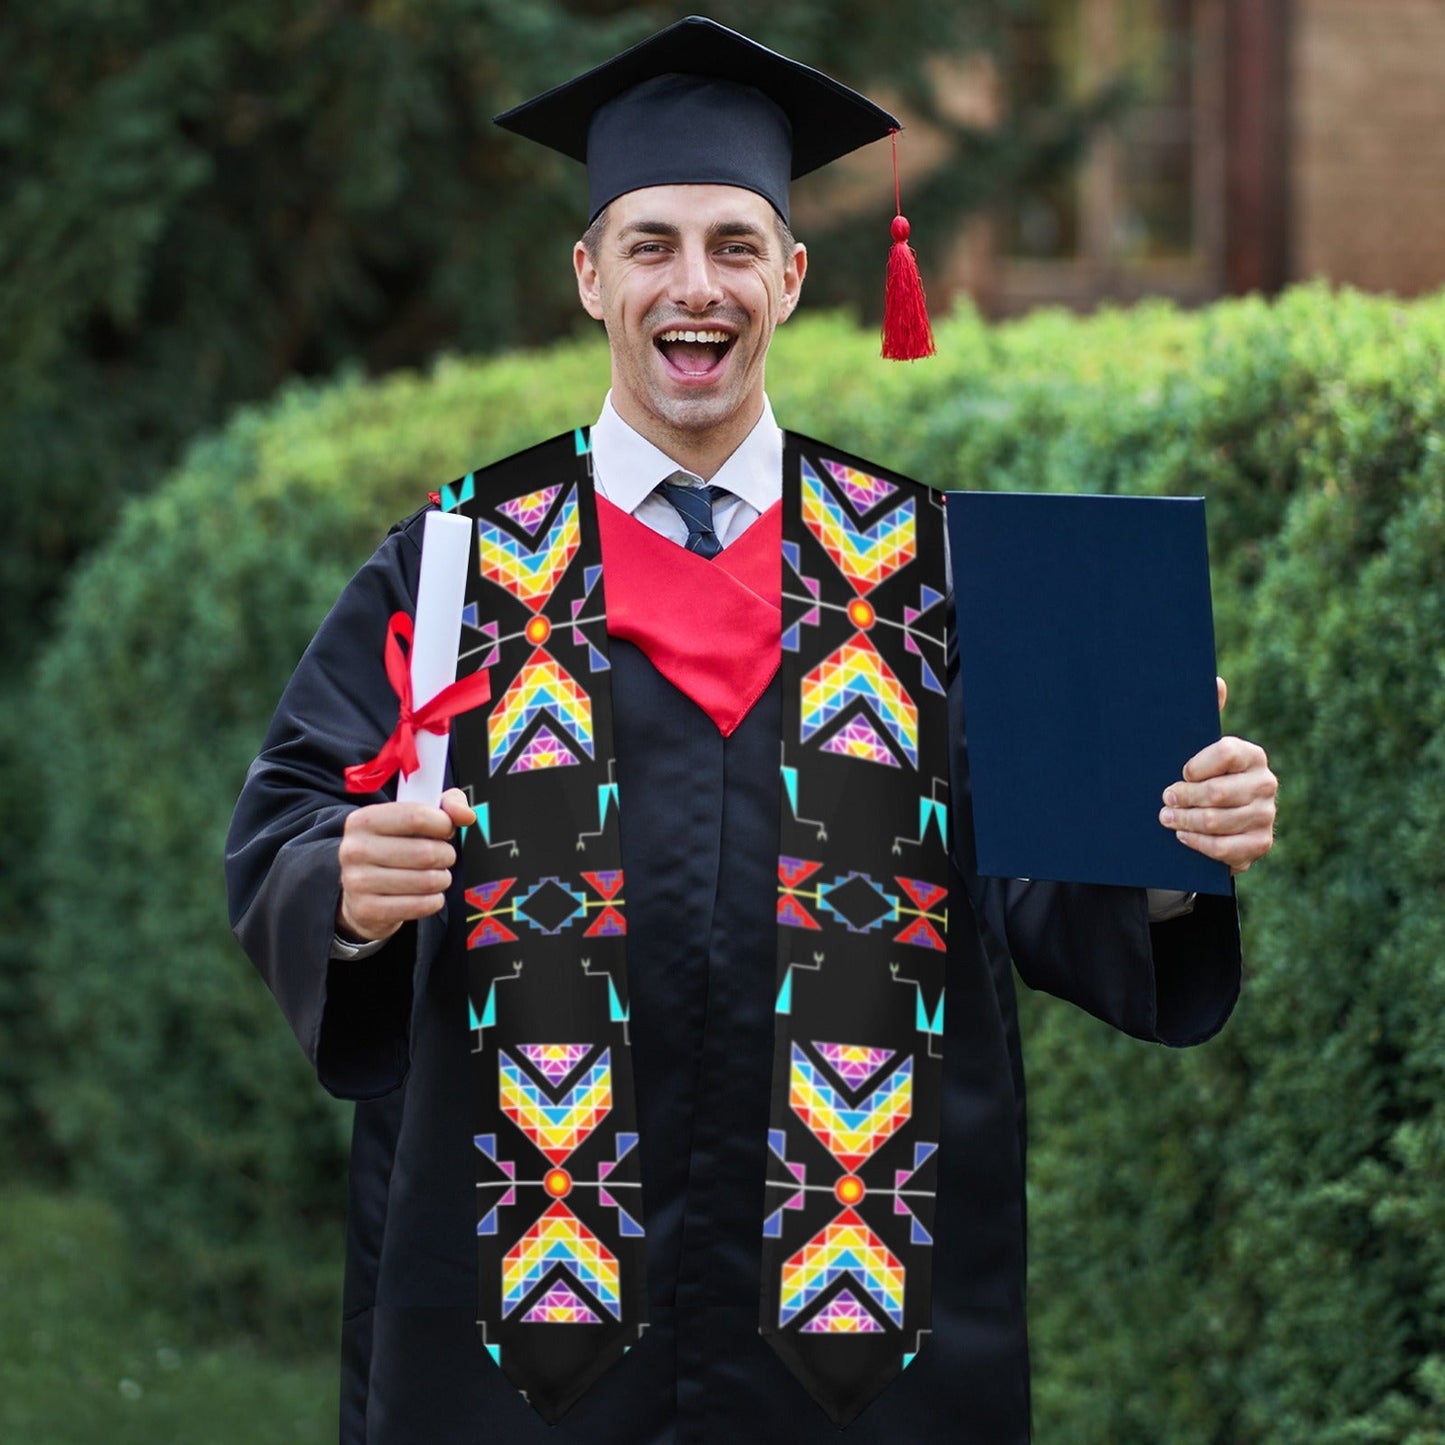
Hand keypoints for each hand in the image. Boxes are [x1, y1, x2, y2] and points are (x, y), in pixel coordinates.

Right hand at [336, 787, 475, 942]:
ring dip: (442, 879)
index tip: (446, 829)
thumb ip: (446, 806)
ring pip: (427, 881)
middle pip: (426, 852)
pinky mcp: (367, 910)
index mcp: (363, 820)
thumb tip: (466, 815)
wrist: (360, 893)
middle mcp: (354, 849)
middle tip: (443, 857)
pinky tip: (427, 895)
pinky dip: (434, 900)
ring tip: (436, 876)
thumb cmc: (394, 848)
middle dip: (446, 855)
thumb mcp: (414, 818)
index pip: (416, 816)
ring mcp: (357, 882)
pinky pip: (421, 905)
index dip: (443, 824)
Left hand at [1159, 677, 1276, 873]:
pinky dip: (1199, 843)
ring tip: (1166, 818)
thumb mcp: (1199, 748)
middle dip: (1183, 797)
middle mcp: (1265, 783)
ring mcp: (1266, 815)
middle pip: (1218, 792)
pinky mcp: (1260, 843)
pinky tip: (1183, 836)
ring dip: (1185, 821)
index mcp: (1251, 755)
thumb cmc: (1203, 777)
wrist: (1219, 820)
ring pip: (1217, 821)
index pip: (1225, 753)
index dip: (1197, 765)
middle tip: (1164, 799)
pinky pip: (1225, 848)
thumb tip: (1216, 681)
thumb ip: (1206, 715)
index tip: (1180, 772)